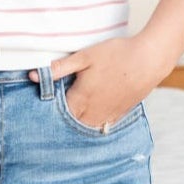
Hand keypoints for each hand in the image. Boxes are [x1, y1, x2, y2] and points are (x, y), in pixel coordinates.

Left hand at [27, 34, 167, 129]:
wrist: (149, 59)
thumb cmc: (117, 55)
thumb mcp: (85, 56)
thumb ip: (59, 67)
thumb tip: (33, 75)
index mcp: (81, 99)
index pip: (57, 114)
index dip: (47, 112)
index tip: (40, 108)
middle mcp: (93, 112)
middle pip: (70, 125)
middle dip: (61, 122)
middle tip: (51, 119)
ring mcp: (107, 115)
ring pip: (86, 128)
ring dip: (77, 126)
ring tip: (69, 122)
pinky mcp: (120, 114)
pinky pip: (102, 127)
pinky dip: (94, 126)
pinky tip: (90, 121)